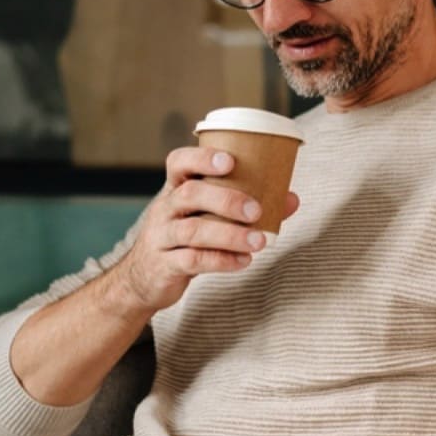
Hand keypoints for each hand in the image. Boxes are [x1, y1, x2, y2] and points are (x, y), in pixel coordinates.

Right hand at [112, 147, 300, 312]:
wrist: (143, 278)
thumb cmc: (185, 238)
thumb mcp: (206, 216)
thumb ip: (245, 206)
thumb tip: (291, 198)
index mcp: (176, 189)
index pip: (178, 162)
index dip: (202, 158)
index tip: (230, 161)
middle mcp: (165, 209)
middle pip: (189, 194)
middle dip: (226, 199)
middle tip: (256, 210)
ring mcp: (162, 237)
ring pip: (192, 230)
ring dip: (230, 234)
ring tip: (259, 241)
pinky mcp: (165, 265)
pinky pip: (192, 260)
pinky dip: (222, 260)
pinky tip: (244, 261)